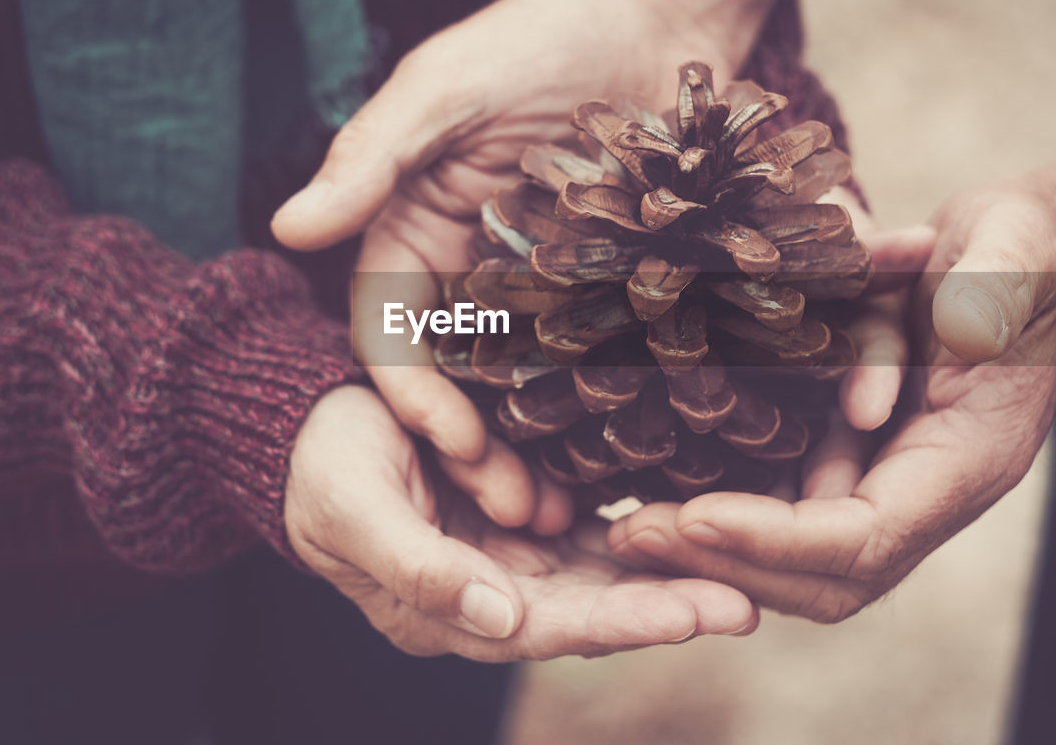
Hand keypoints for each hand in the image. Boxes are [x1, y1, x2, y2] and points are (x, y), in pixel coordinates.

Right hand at [272, 0, 750, 466]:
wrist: (645, 15)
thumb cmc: (529, 40)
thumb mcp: (441, 89)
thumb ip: (371, 158)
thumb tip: (288, 228)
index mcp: (409, 236)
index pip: (391, 335)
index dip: (412, 394)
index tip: (449, 442)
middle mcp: (466, 274)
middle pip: (459, 379)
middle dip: (477, 448)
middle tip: (517, 512)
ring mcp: (536, 287)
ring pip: (525, 385)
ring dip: (538, 447)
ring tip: (568, 509)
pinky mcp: (602, 288)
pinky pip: (593, 358)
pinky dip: (600, 408)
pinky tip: (627, 457)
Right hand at [284, 386, 756, 659]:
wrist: (311, 427)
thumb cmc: (323, 469)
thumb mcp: (355, 512)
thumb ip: (420, 570)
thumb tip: (498, 622)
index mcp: (448, 612)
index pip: (547, 628)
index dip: (618, 623)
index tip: (690, 618)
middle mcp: (492, 595)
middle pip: (590, 608)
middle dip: (666, 608)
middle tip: (745, 606)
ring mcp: (512, 556)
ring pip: (602, 572)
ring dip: (668, 573)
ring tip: (743, 571)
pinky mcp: (524, 516)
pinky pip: (593, 528)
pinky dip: (641, 529)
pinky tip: (695, 523)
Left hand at [606, 178, 1055, 622]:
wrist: (1024, 262)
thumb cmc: (1025, 253)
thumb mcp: (1016, 252)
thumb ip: (994, 290)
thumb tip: (961, 332)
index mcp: (966, 462)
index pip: (868, 539)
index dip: (778, 539)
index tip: (694, 518)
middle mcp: (922, 490)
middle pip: (825, 574)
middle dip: (729, 563)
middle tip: (634, 535)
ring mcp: (885, 477)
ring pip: (797, 553)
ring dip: (715, 548)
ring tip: (626, 526)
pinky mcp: (852, 452)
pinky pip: (786, 502)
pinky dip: (726, 506)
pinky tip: (656, 486)